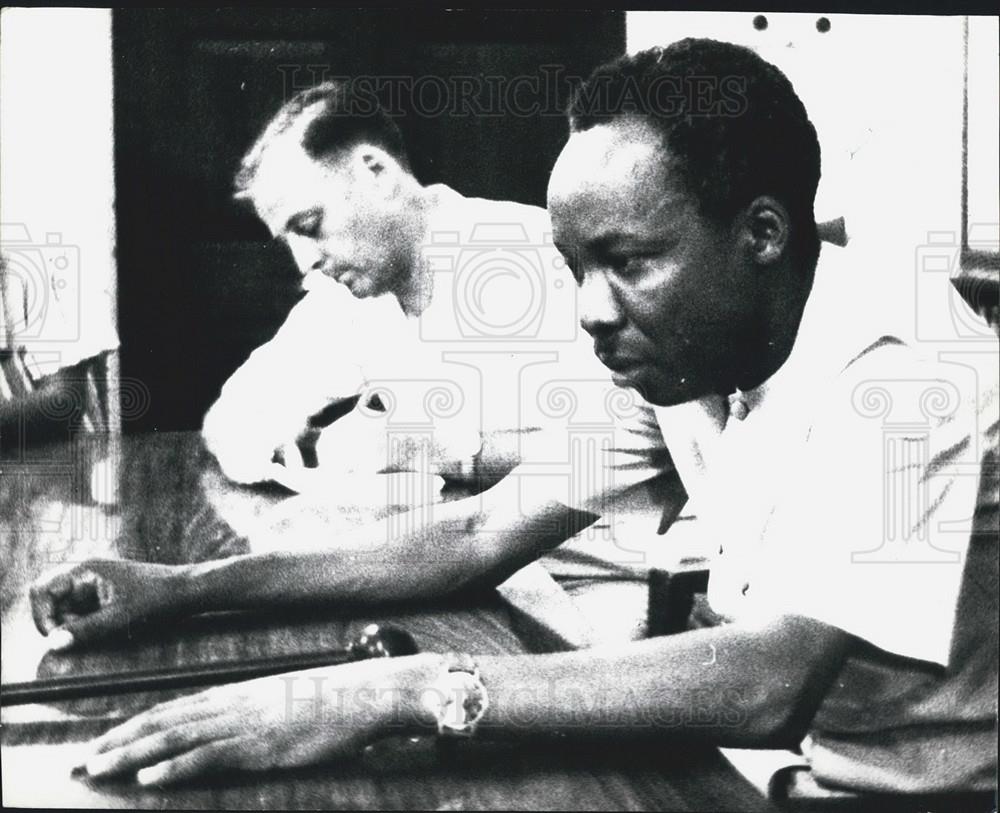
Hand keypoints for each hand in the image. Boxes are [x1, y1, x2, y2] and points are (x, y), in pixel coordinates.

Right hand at [29, 559, 189, 649]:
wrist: (187, 591)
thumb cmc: (157, 600)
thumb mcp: (120, 619)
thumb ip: (84, 631)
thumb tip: (53, 644)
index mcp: (85, 569)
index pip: (42, 590)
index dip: (42, 617)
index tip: (57, 639)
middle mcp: (86, 573)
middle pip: (51, 601)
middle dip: (59, 623)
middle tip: (79, 638)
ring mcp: (95, 584)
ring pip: (66, 610)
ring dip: (73, 626)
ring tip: (100, 631)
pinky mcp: (104, 595)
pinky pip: (82, 612)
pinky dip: (86, 625)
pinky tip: (107, 629)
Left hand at [80, 654, 437, 784]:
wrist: (359, 695)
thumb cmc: (324, 702)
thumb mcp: (279, 704)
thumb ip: (249, 713)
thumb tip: (225, 728)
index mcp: (233, 695)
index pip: (171, 709)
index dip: (133, 726)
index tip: (103, 741)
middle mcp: (230, 705)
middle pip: (163, 722)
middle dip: (119, 742)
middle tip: (84, 762)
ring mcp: (244, 724)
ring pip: (175, 738)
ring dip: (132, 755)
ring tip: (100, 769)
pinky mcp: (260, 745)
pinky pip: (209, 756)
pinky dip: (175, 767)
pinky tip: (150, 778)